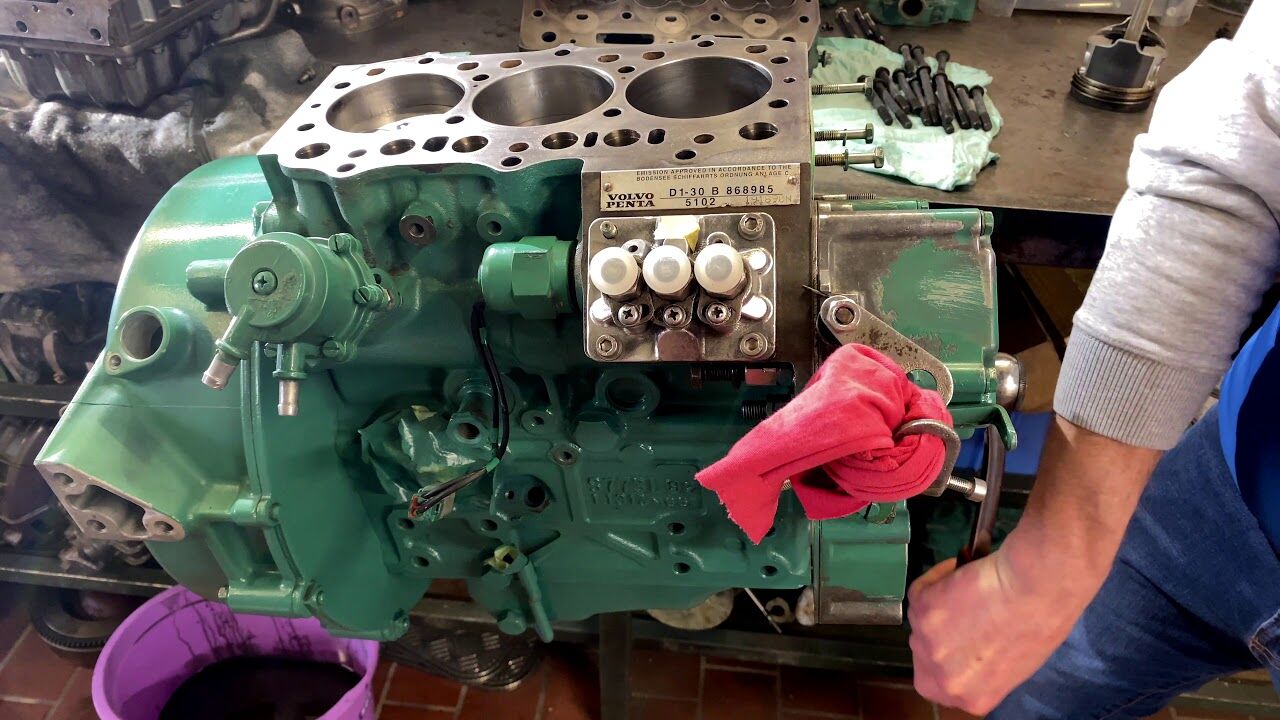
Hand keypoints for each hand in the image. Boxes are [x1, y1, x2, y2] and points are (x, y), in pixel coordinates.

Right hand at [907, 535, 1095, 714]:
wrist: (1034, 589)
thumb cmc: (1040, 624)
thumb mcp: (1013, 664)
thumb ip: (982, 667)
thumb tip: (968, 646)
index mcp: (971, 697)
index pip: (939, 687)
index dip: (945, 662)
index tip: (957, 643)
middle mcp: (944, 678)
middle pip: (925, 654)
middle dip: (940, 633)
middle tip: (961, 613)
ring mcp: (927, 644)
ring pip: (921, 621)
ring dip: (939, 605)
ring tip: (969, 590)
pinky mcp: (920, 610)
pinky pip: (921, 591)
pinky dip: (938, 578)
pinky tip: (962, 573)